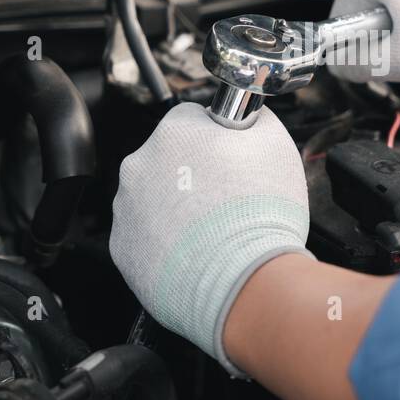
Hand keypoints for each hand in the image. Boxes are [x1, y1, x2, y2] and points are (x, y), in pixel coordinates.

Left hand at [108, 102, 311, 374]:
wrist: (245, 283)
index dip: (218, 139)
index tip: (231, 160)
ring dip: (177, 208)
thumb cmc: (261, 216)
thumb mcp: (277, 144)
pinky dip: (165, 241)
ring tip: (213, 231)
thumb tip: (246, 116)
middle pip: (169, 159)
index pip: (193, 119)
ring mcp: (126, 207)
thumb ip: (254, 118)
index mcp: (176, 130)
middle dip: (193, 174)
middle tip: (226, 199)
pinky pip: (145, 235)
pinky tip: (195, 251)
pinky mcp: (122, 248)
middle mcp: (140, 163)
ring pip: (154, 197)